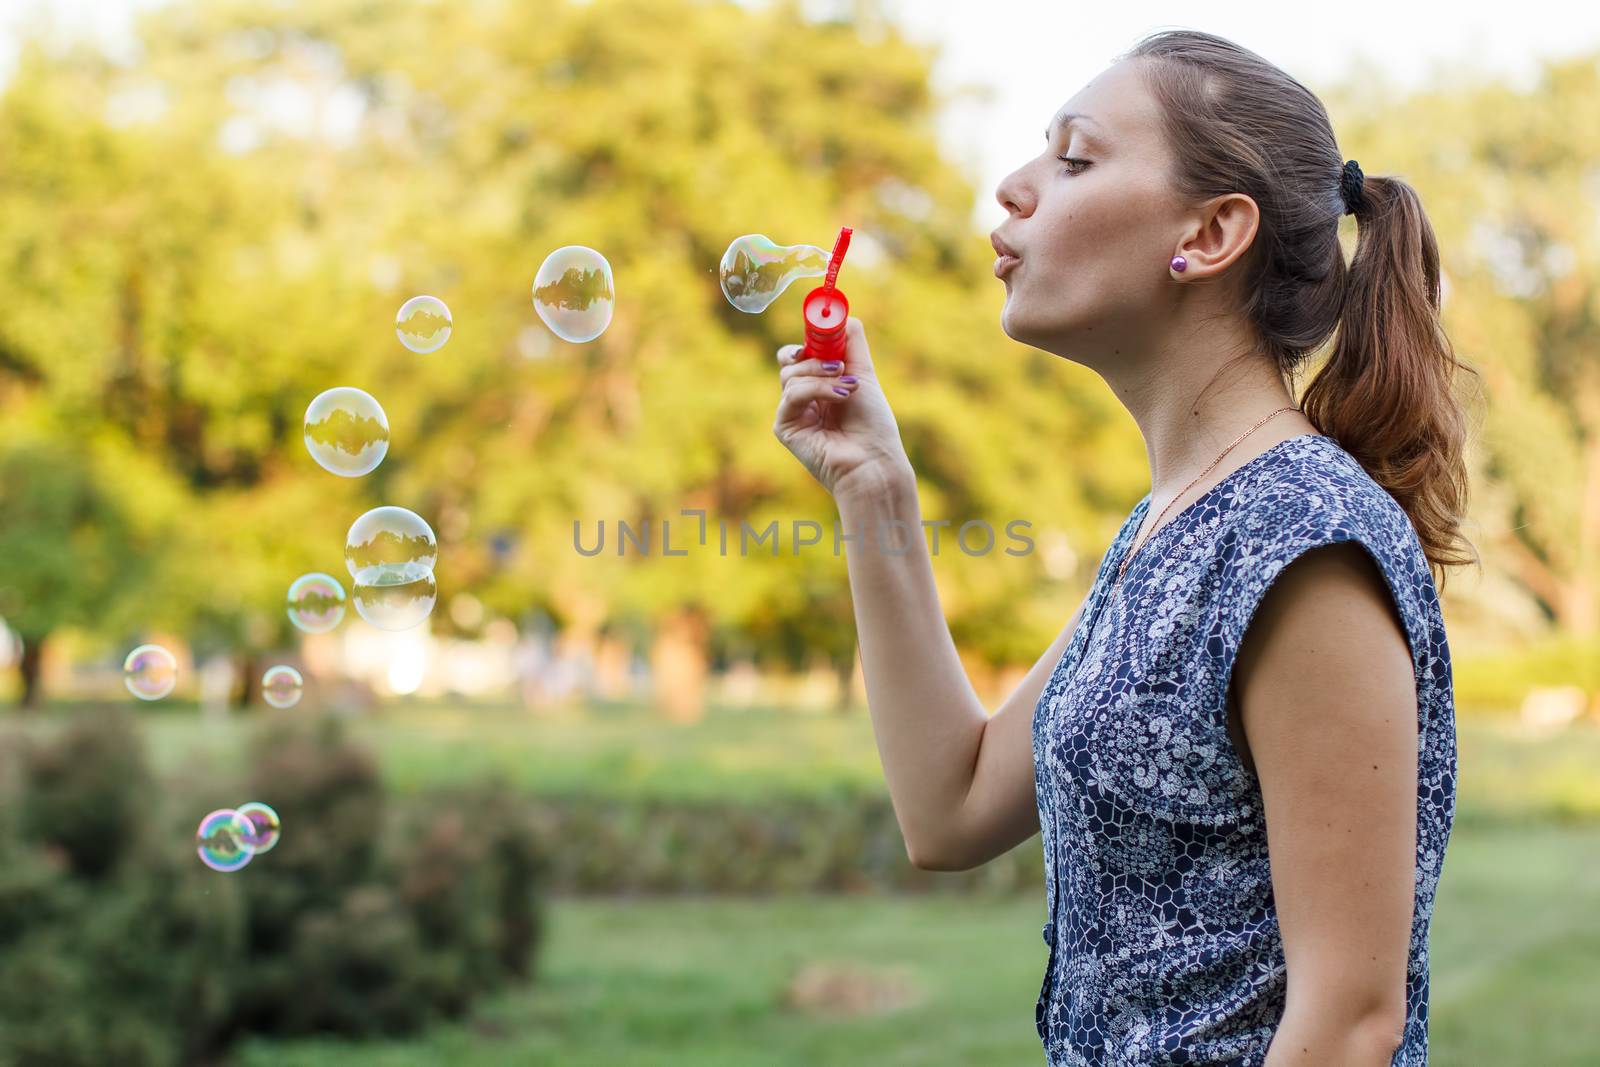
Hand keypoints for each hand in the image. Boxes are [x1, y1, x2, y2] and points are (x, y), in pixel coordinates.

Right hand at [772, 317, 911, 499]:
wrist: (874, 460)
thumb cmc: (873, 425)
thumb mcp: (863, 374)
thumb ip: (851, 343)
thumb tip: (843, 314)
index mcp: (819, 386)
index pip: (802, 352)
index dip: (810, 339)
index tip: (825, 328)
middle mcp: (803, 398)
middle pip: (789, 359)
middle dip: (814, 355)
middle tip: (839, 363)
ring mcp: (792, 412)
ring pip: (791, 374)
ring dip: (822, 375)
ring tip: (848, 388)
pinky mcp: (785, 427)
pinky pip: (792, 394)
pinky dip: (816, 390)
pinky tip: (840, 397)